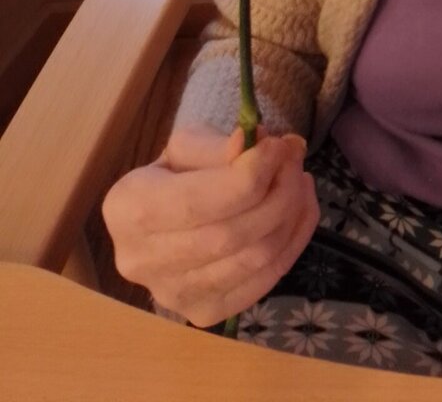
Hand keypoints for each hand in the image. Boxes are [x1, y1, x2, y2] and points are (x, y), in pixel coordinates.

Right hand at [100, 121, 319, 328]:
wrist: (166, 217)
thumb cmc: (177, 172)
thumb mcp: (188, 145)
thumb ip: (219, 145)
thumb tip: (255, 141)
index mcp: (127, 209)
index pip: (197, 202)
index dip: (248, 175)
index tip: (279, 146)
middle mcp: (140, 261)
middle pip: (229, 235)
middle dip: (278, 192)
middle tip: (295, 159)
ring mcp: (172, 297)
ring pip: (253, 259)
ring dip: (291, 214)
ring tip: (299, 180)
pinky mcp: (205, 314)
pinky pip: (265, 281)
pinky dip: (294, 240)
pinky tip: (300, 209)